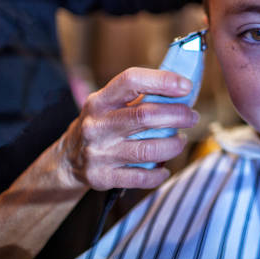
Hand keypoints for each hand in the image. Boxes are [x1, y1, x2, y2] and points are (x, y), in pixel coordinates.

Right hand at [59, 67, 198, 190]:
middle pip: (145, 116)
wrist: (67, 160)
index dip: (162, 80)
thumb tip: (183, 89)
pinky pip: (141, 177)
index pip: (131, 81)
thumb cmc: (102, 124)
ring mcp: (99, 153)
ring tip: (180, 140)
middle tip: (192, 116)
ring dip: (173, 145)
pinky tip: (165, 167)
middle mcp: (97, 125)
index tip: (186, 85)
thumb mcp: (110, 103)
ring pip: (149, 150)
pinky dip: (159, 173)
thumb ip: (140, 95)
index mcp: (100, 101)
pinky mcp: (103, 177)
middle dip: (177, 115)